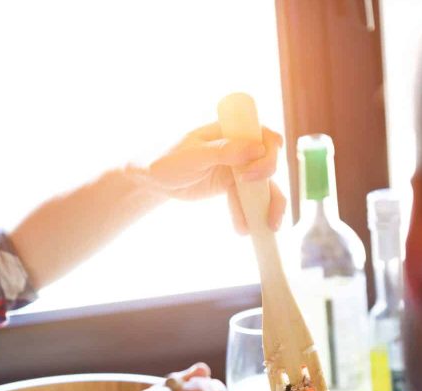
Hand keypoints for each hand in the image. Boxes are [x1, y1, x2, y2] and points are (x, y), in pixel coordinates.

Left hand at [143, 122, 286, 233]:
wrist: (152, 179)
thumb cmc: (167, 159)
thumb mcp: (193, 155)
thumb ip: (224, 151)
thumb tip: (257, 148)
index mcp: (230, 131)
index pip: (262, 135)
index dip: (269, 152)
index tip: (255, 173)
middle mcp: (239, 147)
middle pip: (268, 162)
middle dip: (269, 185)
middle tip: (257, 203)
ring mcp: (236, 167)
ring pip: (261, 185)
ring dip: (267, 206)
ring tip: (269, 226)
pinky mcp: (231, 185)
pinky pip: (245, 199)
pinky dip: (246, 214)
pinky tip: (243, 229)